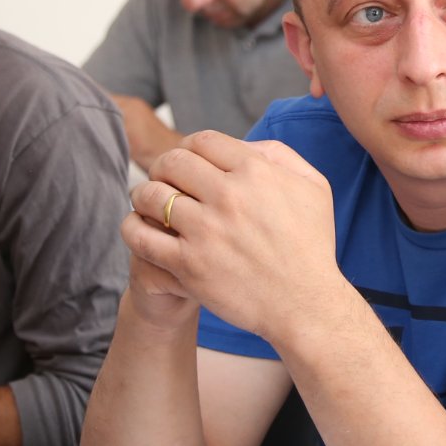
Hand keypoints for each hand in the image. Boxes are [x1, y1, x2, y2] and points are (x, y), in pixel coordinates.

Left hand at [125, 131, 340, 345]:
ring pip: (152, 195)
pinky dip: (132, 227)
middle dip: (162, 166)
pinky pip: (142, 237)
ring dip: (144, 194)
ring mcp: (205, 231)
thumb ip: (280, 155)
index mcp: (256, 172)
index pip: (202, 141)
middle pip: (173, 162)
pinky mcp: (188, 265)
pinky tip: (138, 227)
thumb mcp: (313, 187)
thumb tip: (244, 143)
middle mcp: (228, 196)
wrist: (305, 304)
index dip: (188, 146)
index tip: (187, 160)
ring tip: (146, 202)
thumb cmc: (312, 246)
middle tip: (163, 178)